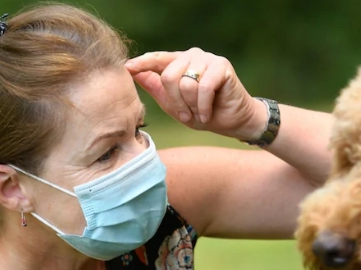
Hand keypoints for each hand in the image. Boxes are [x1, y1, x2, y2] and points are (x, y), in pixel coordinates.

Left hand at [125, 48, 265, 140]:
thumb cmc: (204, 113)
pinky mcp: (222, 66)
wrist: (233, 122)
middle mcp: (192, 56)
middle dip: (175, 102)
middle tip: (185, 115)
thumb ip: (157, 89)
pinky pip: (203, 87)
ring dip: (191, 105)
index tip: (127, 68)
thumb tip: (135, 74)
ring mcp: (207, 59)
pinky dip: (203, 106)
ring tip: (199, 113)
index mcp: (179, 63)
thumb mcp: (175, 106)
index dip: (142, 63)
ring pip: (185, 83)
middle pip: (168, 76)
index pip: (157, 59)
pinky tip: (207, 113)